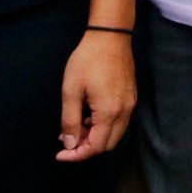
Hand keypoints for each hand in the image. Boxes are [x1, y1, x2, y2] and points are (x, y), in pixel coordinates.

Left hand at [58, 30, 136, 160]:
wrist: (109, 37)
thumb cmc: (87, 60)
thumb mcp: (71, 91)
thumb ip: (70, 121)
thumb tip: (70, 144)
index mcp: (108, 112)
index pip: (95, 147)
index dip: (76, 154)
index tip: (60, 153)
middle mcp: (124, 112)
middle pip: (108, 144)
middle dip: (86, 147)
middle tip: (67, 138)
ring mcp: (130, 104)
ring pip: (115, 134)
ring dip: (96, 137)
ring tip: (76, 126)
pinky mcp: (131, 97)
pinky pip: (120, 122)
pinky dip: (104, 126)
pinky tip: (90, 115)